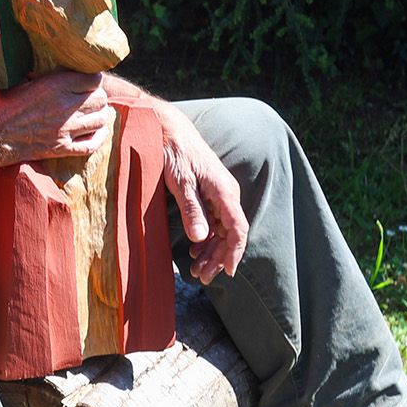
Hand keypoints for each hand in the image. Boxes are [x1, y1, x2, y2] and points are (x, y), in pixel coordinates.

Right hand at [0, 71, 114, 164]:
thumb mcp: (22, 80)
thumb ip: (46, 77)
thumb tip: (58, 71)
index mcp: (56, 85)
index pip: (94, 79)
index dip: (93, 78)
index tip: (87, 80)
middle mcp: (65, 107)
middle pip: (100, 99)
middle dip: (97, 96)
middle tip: (90, 96)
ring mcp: (66, 130)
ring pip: (100, 120)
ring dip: (100, 115)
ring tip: (95, 112)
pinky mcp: (61, 148)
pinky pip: (91, 144)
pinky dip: (99, 137)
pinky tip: (99, 131)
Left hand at [157, 105, 247, 283]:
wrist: (168, 129)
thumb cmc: (174, 153)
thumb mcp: (179, 182)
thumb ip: (191, 209)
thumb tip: (200, 238)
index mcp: (224, 192)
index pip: (238, 229)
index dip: (234, 252)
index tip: (227, 271)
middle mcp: (227, 194)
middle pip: (230, 234)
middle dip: (218, 258)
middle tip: (202, 277)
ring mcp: (219, 194)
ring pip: (222, 230)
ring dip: (212, 251)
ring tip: (197, 270)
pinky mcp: (209, 193)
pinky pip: (214, 221)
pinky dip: (206, 238)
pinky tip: (196, 251)